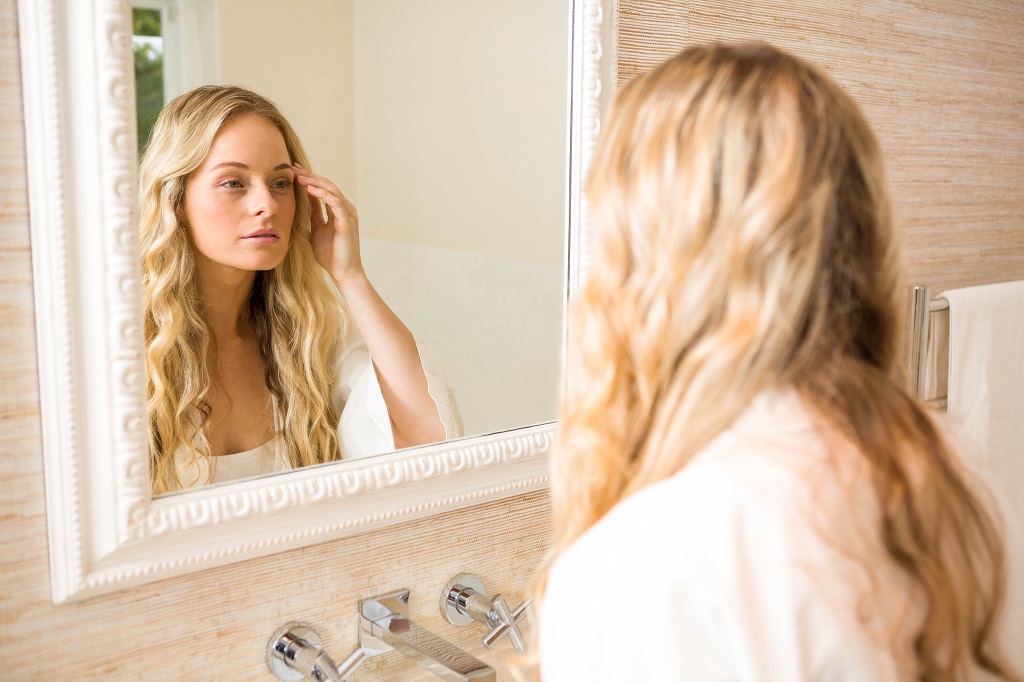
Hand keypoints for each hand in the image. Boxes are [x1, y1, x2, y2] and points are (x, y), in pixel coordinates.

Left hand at [293, 163, 364, 287]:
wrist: (343, 272)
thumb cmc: (330, 254)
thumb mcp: (317, 229)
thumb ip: (314, 213)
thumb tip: (306, 198)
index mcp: (338, 210)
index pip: (324, 188)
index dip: (309, 178)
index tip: (294, 172)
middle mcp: (345, 209)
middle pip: (327, 185)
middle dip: (310, 175)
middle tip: (294, 168)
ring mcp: (347, 214)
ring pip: (331, 190)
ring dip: (314, 182)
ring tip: (299, 177)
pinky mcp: (346, 222)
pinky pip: (334, 202)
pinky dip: (322, 194)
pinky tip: (309, 189)